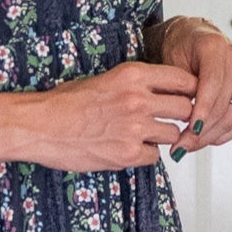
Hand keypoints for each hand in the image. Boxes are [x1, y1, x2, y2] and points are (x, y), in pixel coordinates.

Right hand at [16, 60, 197, 171]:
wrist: (42, 125)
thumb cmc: (66, 102)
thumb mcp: (106, 78)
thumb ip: (137, 84)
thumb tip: (163, 91)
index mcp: (133, 75)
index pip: (182, 79)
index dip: (190, 90)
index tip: (190, 96)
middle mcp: (138, 99)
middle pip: (185, 108)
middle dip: (182, 115)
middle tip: (173, 119)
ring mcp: (135, 128)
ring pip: (173, 134)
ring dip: (164, 136)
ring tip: (144, 134)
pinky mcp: (128, 153)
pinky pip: (155, 156)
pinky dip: (146, 154)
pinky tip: (130, 147)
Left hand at [149, 17, 231, 155]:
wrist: (189, 39)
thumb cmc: (176, 47)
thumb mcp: (169, 60)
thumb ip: (176, 87)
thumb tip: (181, 120)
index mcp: (214, 46)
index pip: (213, 84)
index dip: (202, 110)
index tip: (190, 129)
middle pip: (224, 104)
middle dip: (203, 130)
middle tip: (181, 146)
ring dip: (210, 136)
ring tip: (188, 146)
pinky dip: (222, 135)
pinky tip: (204, 140)